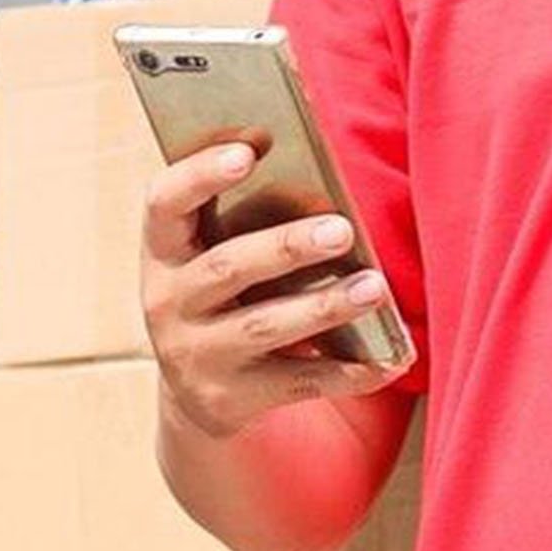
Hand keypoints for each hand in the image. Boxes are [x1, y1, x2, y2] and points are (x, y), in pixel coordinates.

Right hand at [138, 143, 411, 439]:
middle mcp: (168, 302)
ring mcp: (197, 354)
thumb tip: (315, 171)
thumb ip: (244, 211)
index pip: (165, 203)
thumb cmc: (221, 291)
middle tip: (343, 229)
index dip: (201, 174)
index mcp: (163, 250)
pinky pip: (297, 383)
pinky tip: (388, 360)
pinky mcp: (231, 399)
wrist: (195, 392)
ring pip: (266, 326)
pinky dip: (347, 373)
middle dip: (288, 246)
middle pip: (228, 266)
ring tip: (374, 287)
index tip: (248, 151)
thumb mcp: (210, 250)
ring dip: (325, 305)